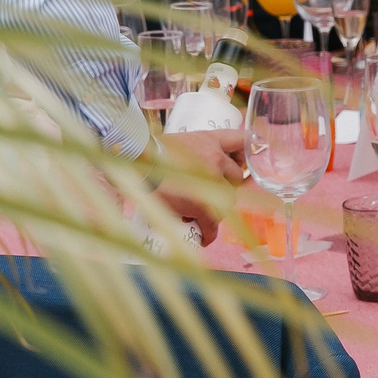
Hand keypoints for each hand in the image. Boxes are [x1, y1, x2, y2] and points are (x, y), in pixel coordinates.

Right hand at [152, 127, 245, 245]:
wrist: (136, 165)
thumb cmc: (150, 156)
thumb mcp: (178, 144)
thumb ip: (194, 153)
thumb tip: (197, 170)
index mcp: (211, 140)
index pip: (241, 140)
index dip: (242, 154)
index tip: (239, 164)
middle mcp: (217, 158)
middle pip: (235, 178)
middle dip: (225, 188)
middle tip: (207, 196)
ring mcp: (212, 181)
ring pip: (227, 201)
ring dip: (216, 210)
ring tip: (199, 214)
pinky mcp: (203, 204)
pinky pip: (213, 223)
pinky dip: (209, 232)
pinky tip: (203, 237)